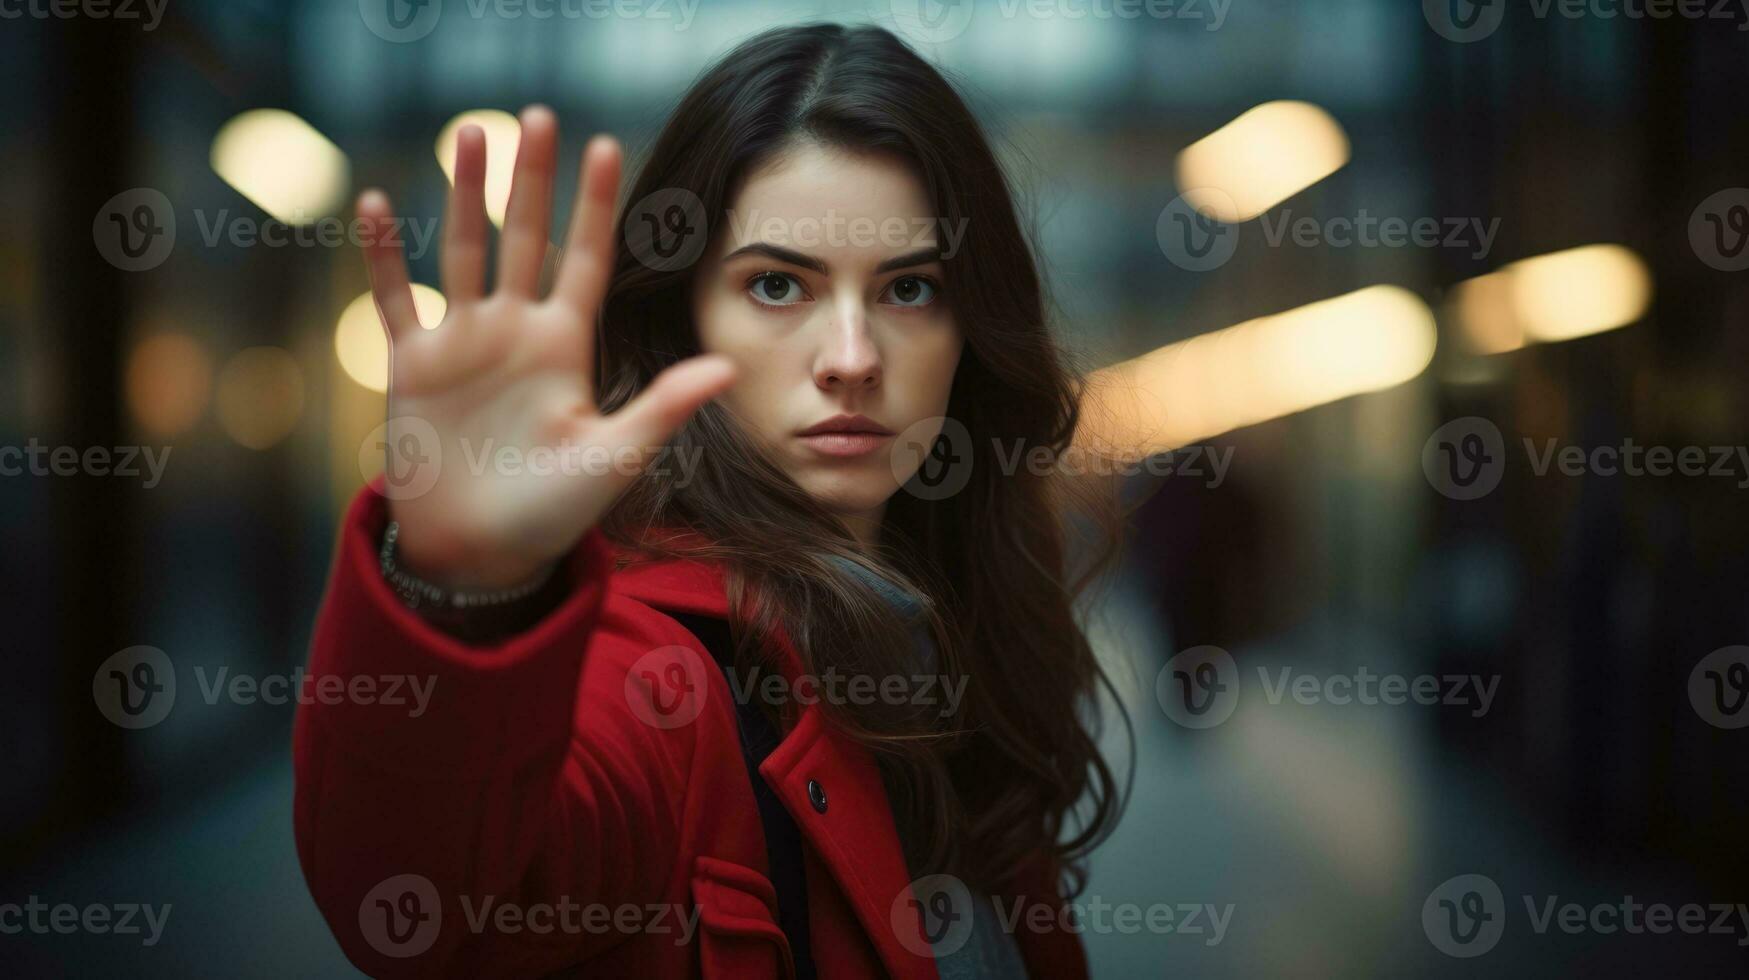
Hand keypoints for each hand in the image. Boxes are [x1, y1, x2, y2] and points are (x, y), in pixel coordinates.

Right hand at [358, 106, 734, 589]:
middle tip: (540, 114)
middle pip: (526, 237)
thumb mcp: (615, 457)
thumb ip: (663, 406)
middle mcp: (517, 331)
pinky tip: (378, 202)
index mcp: (567, 345)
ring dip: (464, 194)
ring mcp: (463, 342)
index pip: (586, 258)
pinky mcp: (412, 364)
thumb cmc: (554, 512)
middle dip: (533, 178)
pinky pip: (395, 297)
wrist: (482, 554)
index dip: (596, 204)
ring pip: (464, 250)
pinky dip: (384, 254)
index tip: (610, 144)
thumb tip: (726, 366)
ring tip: (470, 132)